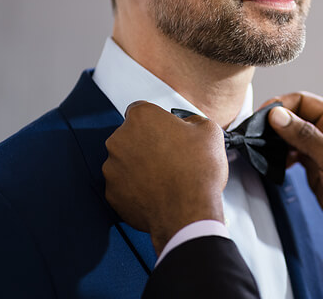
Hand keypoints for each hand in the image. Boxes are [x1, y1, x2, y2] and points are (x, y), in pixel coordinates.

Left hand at [102, 101, 227, 253]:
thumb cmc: (197, 172)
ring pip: (126, 162)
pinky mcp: (112, 194)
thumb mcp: (209, 131)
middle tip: (170, 156)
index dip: (156, 120)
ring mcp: (112, 168)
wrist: (188, 213)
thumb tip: (189, 125)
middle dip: (147, 143)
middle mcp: (120, 139)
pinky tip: (157, 192)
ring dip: (141, 166)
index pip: (142, 110)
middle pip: (131, 136)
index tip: (166, 131)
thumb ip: (193, 120)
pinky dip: (136, 188)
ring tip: (166, 177)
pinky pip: (124, 186)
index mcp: (141, 118)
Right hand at [267, 93, 322, 271]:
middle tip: (255, 134)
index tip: (261, 117)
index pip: (304, 101)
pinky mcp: (317, 169)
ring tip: (261, 149)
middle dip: (275, 124)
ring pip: (292, 138)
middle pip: (296, 118)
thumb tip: (277, 115)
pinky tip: (274, 164)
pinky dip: (281, 158)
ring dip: (276, 142)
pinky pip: (294, 156)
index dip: (281, 106)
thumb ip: (305, 136)